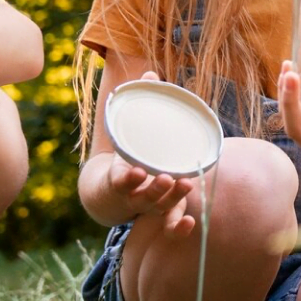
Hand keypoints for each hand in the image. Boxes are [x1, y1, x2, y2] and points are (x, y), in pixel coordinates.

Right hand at [101, 71, 197, 233]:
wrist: (109, 191)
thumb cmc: (124, 154)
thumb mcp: (126, 133)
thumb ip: (139, 105)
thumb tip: (151, 72)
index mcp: (120, 176)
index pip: (119, 180)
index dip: (126, 178)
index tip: (133, 171)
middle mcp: (132, 195)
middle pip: (142, 196)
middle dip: (154, 189)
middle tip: (165, 178)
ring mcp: (146, 207)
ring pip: (157, 209)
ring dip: (171, 200)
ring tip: (185, 185)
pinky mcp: (159, 214)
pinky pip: (168, 225)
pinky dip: (177, 228)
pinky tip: (191, 224)